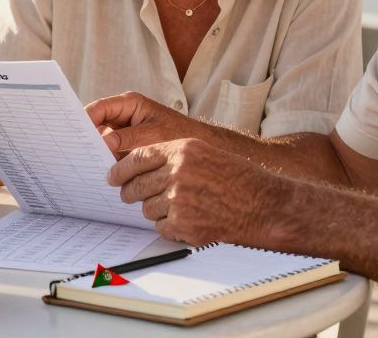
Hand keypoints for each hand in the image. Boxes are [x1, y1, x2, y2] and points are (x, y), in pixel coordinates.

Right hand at [85, 92, 211, 156]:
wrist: (199, 147)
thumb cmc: (179, 135)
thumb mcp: (154, 135)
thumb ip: (129, 138)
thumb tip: (105, 143)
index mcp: (129, 104)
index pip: (99, 108)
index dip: (84, 119)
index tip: (74, 133)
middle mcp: (123, 116)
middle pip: (96, 125)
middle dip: (86, 138)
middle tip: (73, 152)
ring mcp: (123, 132)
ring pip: (102, 142)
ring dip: (96, 153)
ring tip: (83, 166)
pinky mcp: (126, 148)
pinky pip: (111, 153)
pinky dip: (106, 162)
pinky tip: (100, 174)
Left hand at [107, 138, 284, 244]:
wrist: (265, 205)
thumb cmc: (238, 179)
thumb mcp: (205, 153)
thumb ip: (172, 156)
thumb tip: (137, 168)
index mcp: (183, 150)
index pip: (139, 157)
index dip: (121, 168)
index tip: (112, 175)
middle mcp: (179, 172)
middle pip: (137, 185)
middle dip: (130, 192)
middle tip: (130, 195)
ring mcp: (180, 200)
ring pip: (147, 208)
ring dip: (155, 210)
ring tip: (178, 207)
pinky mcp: (184, 225)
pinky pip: (161, 227)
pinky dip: (170, 227)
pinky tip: (189, 220)